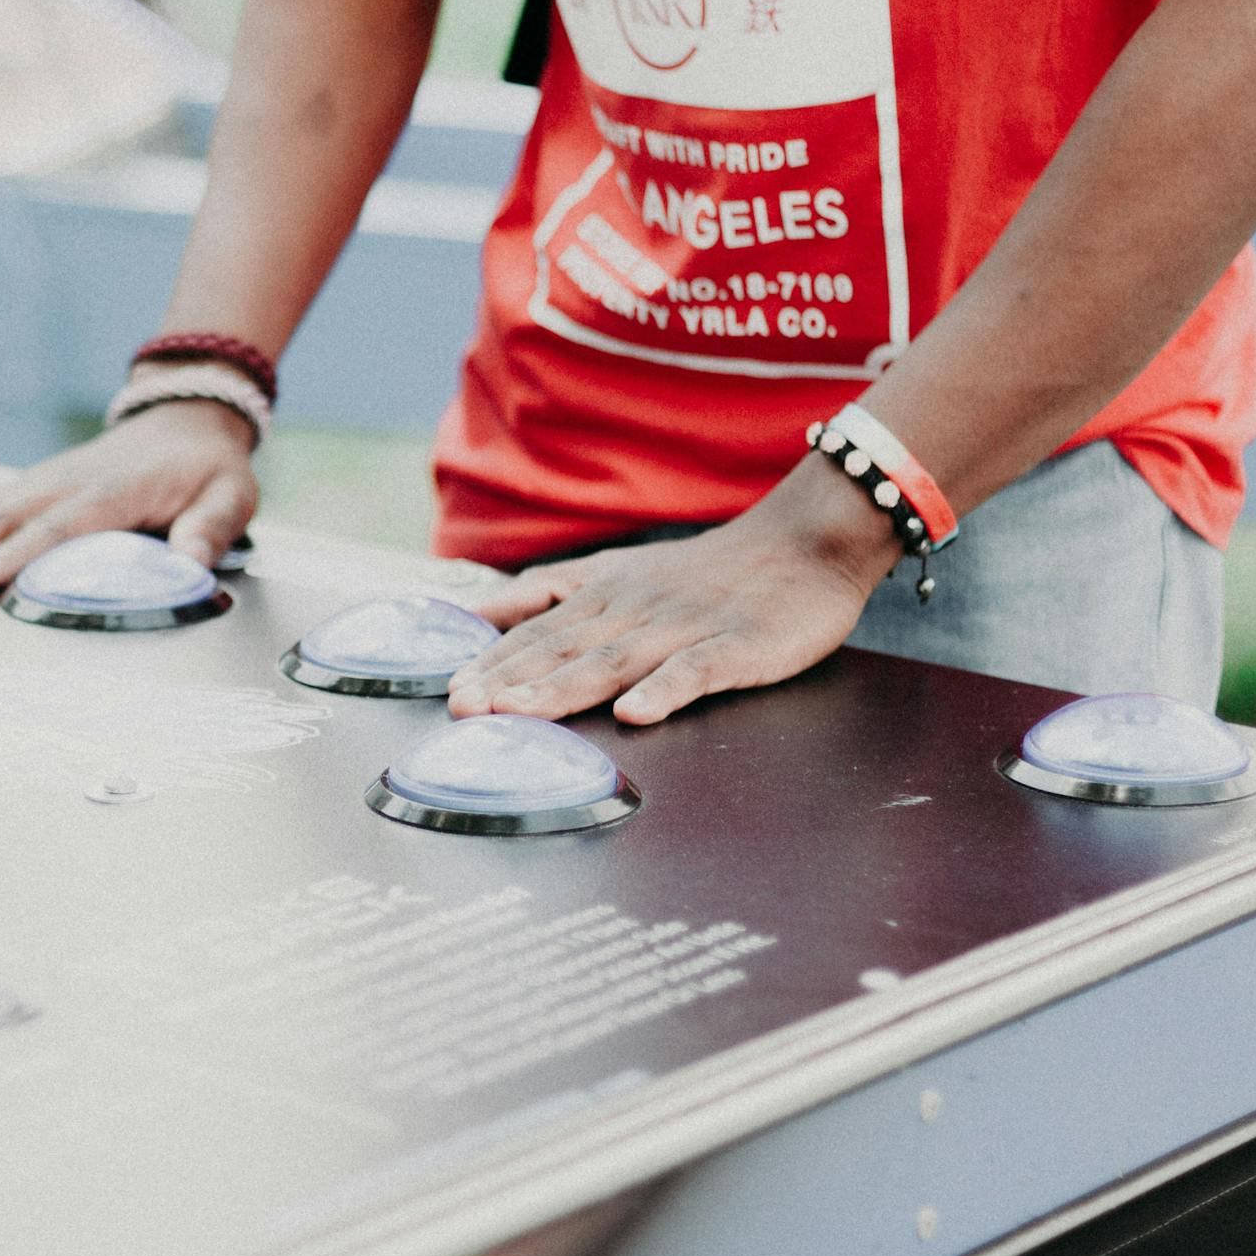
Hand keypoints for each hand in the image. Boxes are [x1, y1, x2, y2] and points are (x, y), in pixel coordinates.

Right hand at [0, 402, 257, 593]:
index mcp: (110, 495)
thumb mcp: (230, 497)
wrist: (184, 421)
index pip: (54, 529)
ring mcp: (36, 483)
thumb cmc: (205, 470)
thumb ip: (210, 530)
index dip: (9, 557)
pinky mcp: (23, 487)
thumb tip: (192, 563)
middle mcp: (61, 485)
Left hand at [446, 466, 898, 724]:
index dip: (493, 661)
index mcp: (606, 594)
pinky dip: (663, 690)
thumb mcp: (620, 569)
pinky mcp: (734, 646)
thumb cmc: (712, 569)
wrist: (806, 541)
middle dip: (508, 680)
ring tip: (520, 713)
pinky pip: (694, 670)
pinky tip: (635, 714)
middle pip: (563, 648)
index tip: (449, 689)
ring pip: (613, 661)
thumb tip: (480, 611)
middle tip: (463, 708)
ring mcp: (683, 628)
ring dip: (563, 688)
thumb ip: (554, 592)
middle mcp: (634, 609)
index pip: (537, 630)